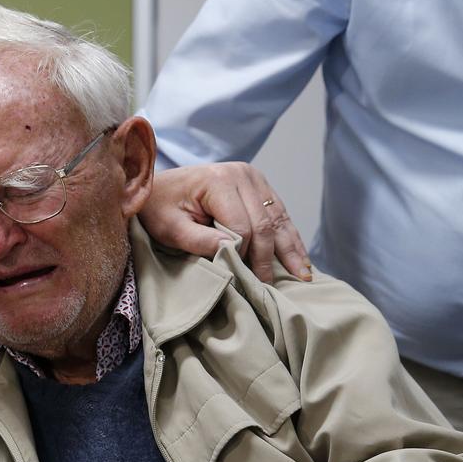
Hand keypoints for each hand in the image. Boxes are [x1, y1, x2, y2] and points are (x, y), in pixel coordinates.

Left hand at [139, 163, 310, 282]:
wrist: (159, 187)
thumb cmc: (159, 209)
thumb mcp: (170, 227)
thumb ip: (198, 239)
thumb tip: (230, 251)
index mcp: (219, 180)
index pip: (241, 226)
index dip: (242, 255)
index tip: (240, 279)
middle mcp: (242, 174)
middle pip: (263, 223)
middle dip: (269, 257)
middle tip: (273, 287)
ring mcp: (254, 178)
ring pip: (278, 219)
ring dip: (291, 249)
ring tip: (304, 276)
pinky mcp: (259, 185)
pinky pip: (279, 214)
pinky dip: (288, 237)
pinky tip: (300, 258)